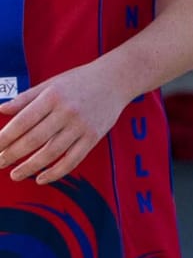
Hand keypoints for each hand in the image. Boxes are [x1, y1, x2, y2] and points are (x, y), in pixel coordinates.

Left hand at [0, 55, 134, 184]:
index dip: (5, 137)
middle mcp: (66, 112)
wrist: (116, 79)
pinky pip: (72, 160)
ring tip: (15, 174)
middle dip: (12, 154)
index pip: (22, 121)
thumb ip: (26, 98)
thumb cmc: (80, 80)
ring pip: (51, 153)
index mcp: (52, 97)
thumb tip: (1, 110)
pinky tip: (41, 178)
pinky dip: (55, 172)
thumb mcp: (51, 83)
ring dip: (30, 167)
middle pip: (34, 139)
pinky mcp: (93, 137)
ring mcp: (81, 126)